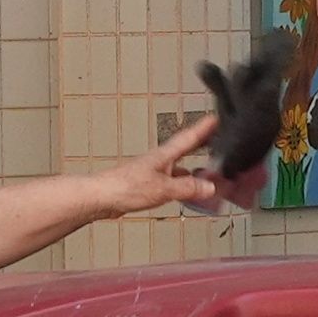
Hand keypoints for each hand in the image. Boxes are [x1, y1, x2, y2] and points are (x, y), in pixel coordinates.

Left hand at [97, 113, 230, 219]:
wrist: (101, 197)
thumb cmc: (125, 186)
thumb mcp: (164, 188)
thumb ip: (188, 188)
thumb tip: (209, 187)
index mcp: (164, 155)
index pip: (189, 138)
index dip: (203, 128)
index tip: (216, 119)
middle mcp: (160, 161)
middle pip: (185, 150)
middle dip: (201, 145)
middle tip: (216, 140)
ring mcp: (153, 172)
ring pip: (179, 167)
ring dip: (193, 169)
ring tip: (209, 173)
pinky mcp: (146, 185)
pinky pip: (171, 182)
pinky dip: (182, 185)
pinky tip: (185, 192)